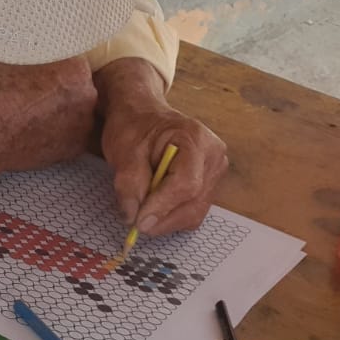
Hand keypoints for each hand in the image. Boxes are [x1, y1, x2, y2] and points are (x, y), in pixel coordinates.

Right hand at [0, 56, 97, 181]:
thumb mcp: (12, 50)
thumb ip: (34, 46)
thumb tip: (33, 39)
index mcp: (77, 69)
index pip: (78, 62)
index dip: (61, 67)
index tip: (48, 71)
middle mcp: (88, 97)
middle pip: (82, 87)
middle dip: (65, 89)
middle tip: (41, 93)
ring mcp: (83, 125)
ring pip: (79, 113)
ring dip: (65, 112)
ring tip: (37, 113)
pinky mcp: (74, 148)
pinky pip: (72, 135)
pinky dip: (60, 133)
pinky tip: (39, 129)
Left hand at [97, 58, 228, 235]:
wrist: (144, 116)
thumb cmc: (135, 127)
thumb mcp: (123, 150)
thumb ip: (129, 184)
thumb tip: (133, 217)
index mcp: (195, 138)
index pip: (186, 183)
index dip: (162, 206)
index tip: (138, 222)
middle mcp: (214, 155)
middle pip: (194, 202)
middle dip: (163, 218)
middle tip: (135, 223)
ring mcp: (215, 171)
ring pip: (195, 212)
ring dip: (166, 219)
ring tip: (143, 208)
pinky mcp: (210, 185)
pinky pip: (194, 211)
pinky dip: (172, 216)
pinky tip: (156, 204)